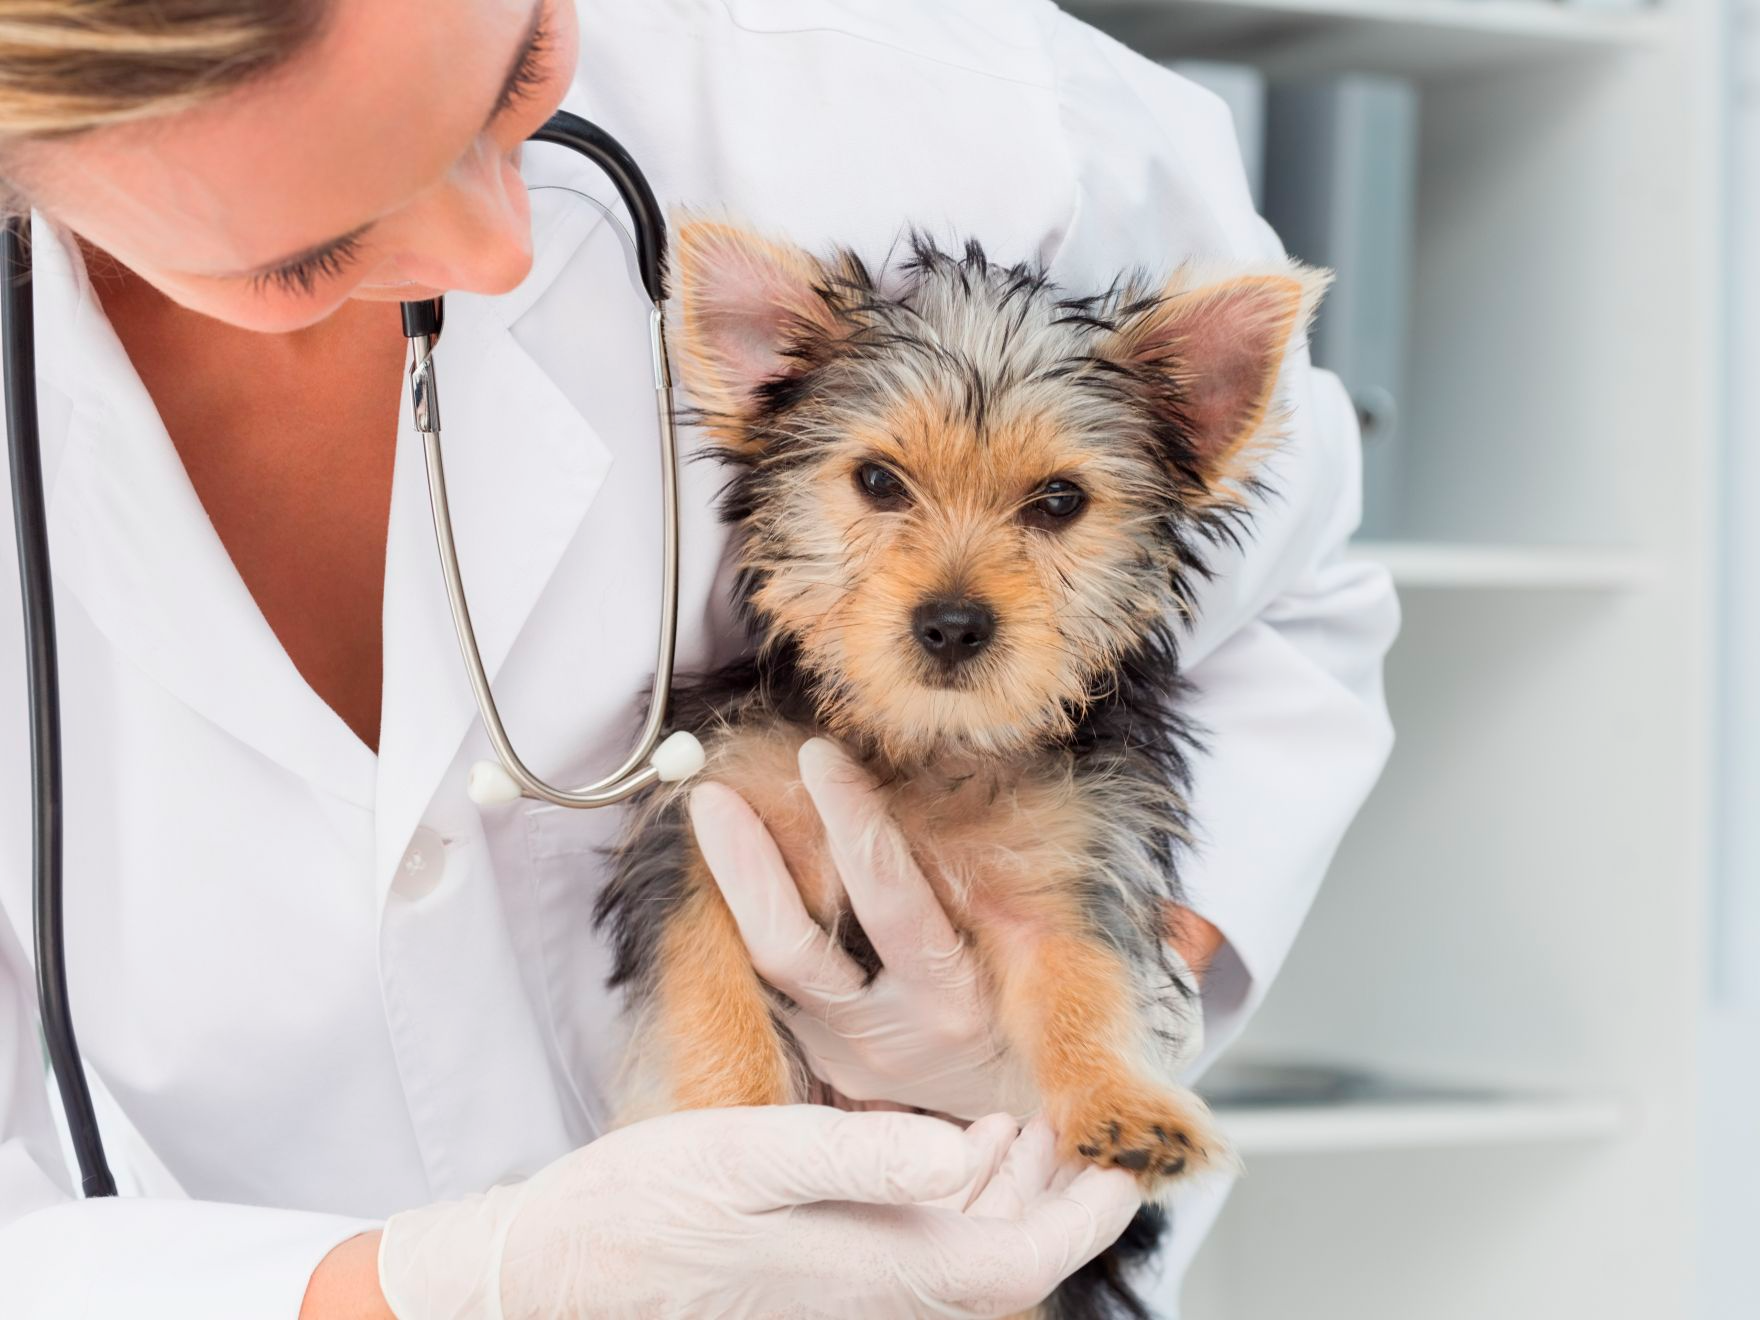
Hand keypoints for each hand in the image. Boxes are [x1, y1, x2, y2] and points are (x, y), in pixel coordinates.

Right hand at [376, 1107, 1137, 1318]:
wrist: (564, 1265)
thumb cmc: (644, 1208)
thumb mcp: (748, 1157)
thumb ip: (860, 1157)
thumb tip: (963, 1152)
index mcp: (882, 1268)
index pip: (1027, 1261)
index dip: (1091, 1209)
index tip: (1128, 1149)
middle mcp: (882, 1290)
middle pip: (1010, 1256)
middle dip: (1062, 1191)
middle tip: (1087, 1117)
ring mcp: (855, 1285)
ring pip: (971, 1249)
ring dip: (1014, 1190)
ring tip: (1031, 1119)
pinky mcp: (826, 1270)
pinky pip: (924, 1241)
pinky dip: (958, 1193)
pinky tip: (953, 1147)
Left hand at [689, 738, 1204, 1119]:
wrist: (1033, 1119)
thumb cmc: (1051, 1015)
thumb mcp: (1061, 969)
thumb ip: (1062, 914)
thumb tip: (1106, 874)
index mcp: (961, 1001)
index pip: (894, 903)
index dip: (853, 827)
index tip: (820, 758)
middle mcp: (897, 1032)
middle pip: (801, 949)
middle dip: (754, 865)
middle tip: (717, 792)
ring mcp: (853, 1050)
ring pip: (774, 967)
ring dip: (733, 887)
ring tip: (708, 810)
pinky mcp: (828, 1057)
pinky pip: (774, 984)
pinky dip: (747, 918)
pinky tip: (728, 858)